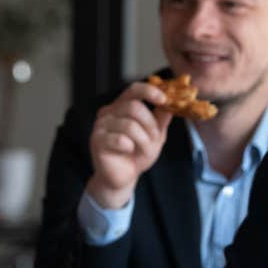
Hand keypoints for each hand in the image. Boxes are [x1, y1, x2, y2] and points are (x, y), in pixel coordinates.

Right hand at [86, 82, 173, 208]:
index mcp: (121, 106)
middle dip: (150, 125)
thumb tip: (171, 102)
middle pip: (134, 107)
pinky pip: (119, 139)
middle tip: (156, 139)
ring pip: (129, 125)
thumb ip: (161, 119)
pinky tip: (128, 151)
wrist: (124, 177)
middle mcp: (108, 112)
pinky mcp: (96, 140)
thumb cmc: (137, 154)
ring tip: (144, 150)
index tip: (164, 99)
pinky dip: (130, 147)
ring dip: (143, 140)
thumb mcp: (155, 135)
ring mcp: (100, 126)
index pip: (133, 90)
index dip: (149, 91)